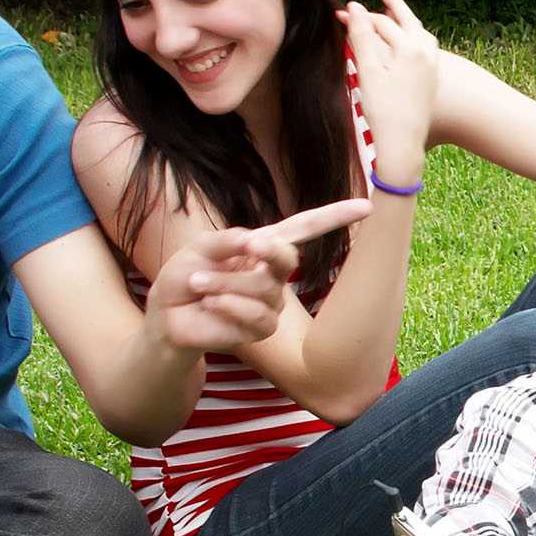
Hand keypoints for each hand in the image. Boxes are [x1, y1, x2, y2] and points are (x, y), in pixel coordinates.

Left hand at [142, 198, 370, 356]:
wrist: (167, 316)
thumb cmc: (184, 278)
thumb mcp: (200, 248)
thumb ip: (228, 240)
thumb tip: (256, 240)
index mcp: (263, 245)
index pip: (306, 228)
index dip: (336, 216)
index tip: (367, 207)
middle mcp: (272, 273)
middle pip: (289, 257)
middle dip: (269, 251)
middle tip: (247, 246)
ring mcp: (271, 302)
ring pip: (265, 288)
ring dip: (226, 282)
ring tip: (200, 284)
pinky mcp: (261, 328)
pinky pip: (258, 315)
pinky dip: (229, 305)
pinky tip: (211, 304)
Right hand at [337, 0, 438, 181]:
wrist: (403, 143)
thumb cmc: (383, 109)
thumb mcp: (367, 70)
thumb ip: (361, 36)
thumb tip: (354, 7)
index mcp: (410, 48)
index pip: (381, 23)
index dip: (360, 17)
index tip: (342, 14)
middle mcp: (426, 53)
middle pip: (407, 21)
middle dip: (393, 6)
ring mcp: (432, 66)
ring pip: (420, 33)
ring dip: (408, 21)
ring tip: (399, 13)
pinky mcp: (432, 79)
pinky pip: (426, 48)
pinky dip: (416, 37)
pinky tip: (409, 43)